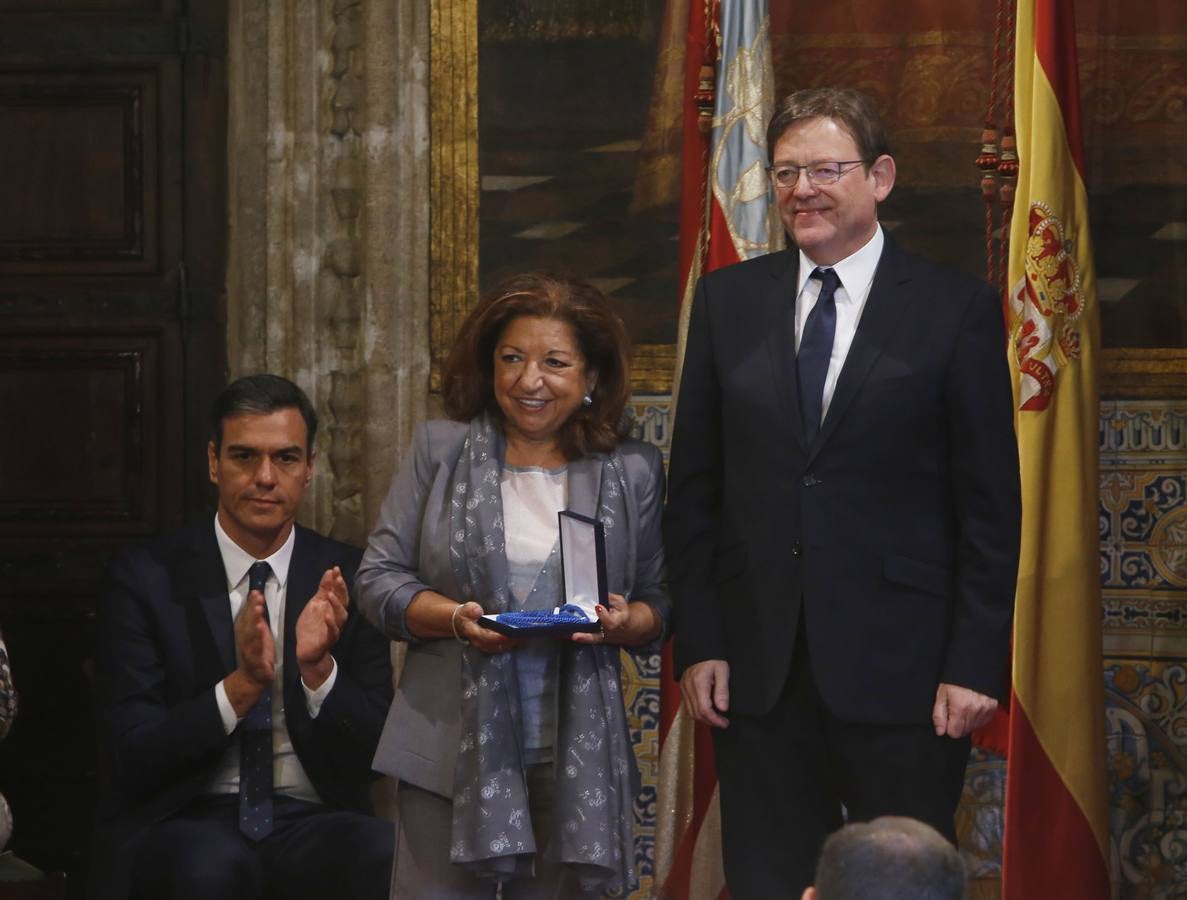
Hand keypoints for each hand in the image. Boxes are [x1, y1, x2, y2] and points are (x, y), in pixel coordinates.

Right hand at [234, 588, 274, 685]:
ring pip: (249, 633)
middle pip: (247, 621)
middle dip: (252, 608)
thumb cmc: (259, 652)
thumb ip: (257, 618)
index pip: (247, 615)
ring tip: (258, 609)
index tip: (256, 591)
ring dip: (253, 621)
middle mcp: (244, 639)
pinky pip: (255, 648)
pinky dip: (257, 639)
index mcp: (245, 631)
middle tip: (257, 596)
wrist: (253, 677)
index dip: (251, 603)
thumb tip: (258, 599)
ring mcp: (248, 649)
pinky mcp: (254, 660)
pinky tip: (260, 630)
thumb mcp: (259, 632)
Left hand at [296, 567, 349, 687]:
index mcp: (332, 607)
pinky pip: (333, 632)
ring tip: (330, 595)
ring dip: (336, 605)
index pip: (338, 592)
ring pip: (340, 616)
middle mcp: (337, 617)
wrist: (306, 650)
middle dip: (341, 590)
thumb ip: (322, 590)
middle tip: (338, 578)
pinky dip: (331, 624)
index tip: (335, 569)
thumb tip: (329, 572)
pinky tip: (327, 616)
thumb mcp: (314, 605)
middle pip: (343, 602)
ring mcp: (334, 628)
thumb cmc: (312, 627)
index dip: (338, 581)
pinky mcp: (328, 640)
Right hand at [454, 601, 518, 654]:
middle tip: (524, 633)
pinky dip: (511, 642)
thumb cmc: (466, 615)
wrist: (462, 624)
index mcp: (473, 633)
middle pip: (497, 644)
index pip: (487, 637)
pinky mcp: (491, 646)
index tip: (511, 632)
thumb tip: (477, 611)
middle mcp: (480, 642)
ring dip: (513, 642)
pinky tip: (520, 637)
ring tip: (525, 635)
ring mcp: (486, 646)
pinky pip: (502, 646)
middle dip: (511, 640)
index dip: (499, 636)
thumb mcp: (465, 610)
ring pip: (501, 647)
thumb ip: (470, 610)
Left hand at [570, 593, 647, 645]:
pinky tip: (564, 634)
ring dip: (577, 637)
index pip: (611, 622)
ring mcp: (602, 638)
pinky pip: (586, 639)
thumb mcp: (620, 602)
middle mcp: (609, 633)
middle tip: (575, 635)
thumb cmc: (622, 613)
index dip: (604, 615)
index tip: (598, 607)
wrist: (628, 628)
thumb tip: (599, 593)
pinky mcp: (597, 639)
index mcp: (618, 621)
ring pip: (590, 640)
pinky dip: (575, 637)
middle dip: (586, 636)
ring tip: (566, 635)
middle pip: (598, 636)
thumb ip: (610, 598)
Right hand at [681, 659, 729, 728]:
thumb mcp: (722, 670)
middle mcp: (688, 688)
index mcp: (699, 683)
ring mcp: (683, 689)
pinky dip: (698, 712)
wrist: (698, 649)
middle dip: (710, 721)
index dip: (715, 720)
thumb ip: (722, 690)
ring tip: (717, 718)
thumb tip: (723, 708)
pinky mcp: (682, 689)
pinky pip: (688, 706)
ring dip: (704, 719)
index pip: (704, 709)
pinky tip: (708, 710)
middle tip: (723, 722)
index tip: (725, 723)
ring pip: (690, 712)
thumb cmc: (712, 658)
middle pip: (696, 713)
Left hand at [932, 682, 997, 737]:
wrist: (973, 667)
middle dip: (957, 725)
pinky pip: (983, 722)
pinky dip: (977, 718)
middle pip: (964, 732)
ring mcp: (985, 710)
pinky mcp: (992, 709)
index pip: (954, 733)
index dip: (948, 727)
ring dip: (967, 721)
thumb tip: (940, 731)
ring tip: (963, 707)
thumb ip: (939, 715)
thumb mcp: (941, 694)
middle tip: (954, 710)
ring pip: (974, 728)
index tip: (947, 719)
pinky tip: (972, 708)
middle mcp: (974, 711)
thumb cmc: (955, 679)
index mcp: (960, 708)